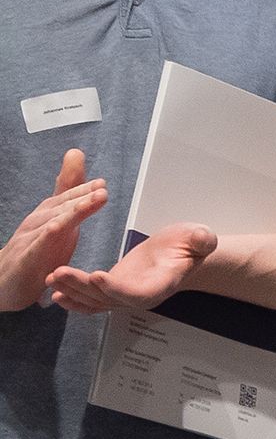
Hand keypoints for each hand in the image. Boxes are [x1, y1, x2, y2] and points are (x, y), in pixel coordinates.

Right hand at [2, 151, 106, 312]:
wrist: (5, 282)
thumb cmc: (37, 250)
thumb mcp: (59, 222)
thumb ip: (71, 196)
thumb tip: (76, 156)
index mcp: (48, 216)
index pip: (65, 200)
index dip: (83, 192)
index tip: (101, 184)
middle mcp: (36, 224)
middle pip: (59, 209)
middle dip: (80, 198)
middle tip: (101, 190)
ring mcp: (29, 241)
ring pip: (51, 225)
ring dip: (71, 213)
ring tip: (90, 204)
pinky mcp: (25, 260)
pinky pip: (36, 248)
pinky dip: (46, 238)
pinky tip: (57, 229)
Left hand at [45, 223, 215, 314]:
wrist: (186, 256)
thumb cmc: (192, 247)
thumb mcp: (201, 238)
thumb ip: (203, 240)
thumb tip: (204, 239)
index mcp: (160, 285)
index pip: (136, 293)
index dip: (116, 288)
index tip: (96, 276)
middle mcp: (140, 297)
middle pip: (107, 298)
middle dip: (81, 287)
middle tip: (59, 272)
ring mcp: (125, 296)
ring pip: (94, 300)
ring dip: (71, 290)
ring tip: (52, 276)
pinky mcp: (114, 291)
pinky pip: (91, 301)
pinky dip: (74, 299)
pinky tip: (56, 291)